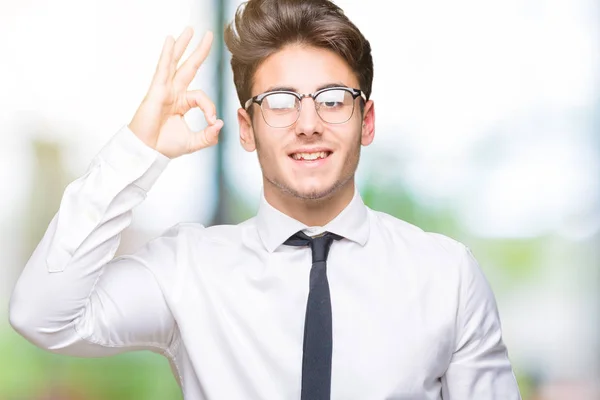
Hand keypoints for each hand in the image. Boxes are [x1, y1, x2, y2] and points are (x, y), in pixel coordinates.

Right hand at [128, 27, 222, 158]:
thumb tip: (220, 123)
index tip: (211, 121)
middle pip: (189, 67)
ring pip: (175, 63)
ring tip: (190, 30)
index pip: (202, 97)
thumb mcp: (194, 142)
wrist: (147, 152)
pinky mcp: (156, 90)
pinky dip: (167, 54)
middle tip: (208, 34)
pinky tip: (170, 40)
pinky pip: (163, 69)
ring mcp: (164, 90)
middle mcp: (174, 93)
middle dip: (199, 51)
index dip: (210, 107)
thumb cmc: (164, 146)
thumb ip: (209, 135)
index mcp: (182, 103)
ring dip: (182, 45)